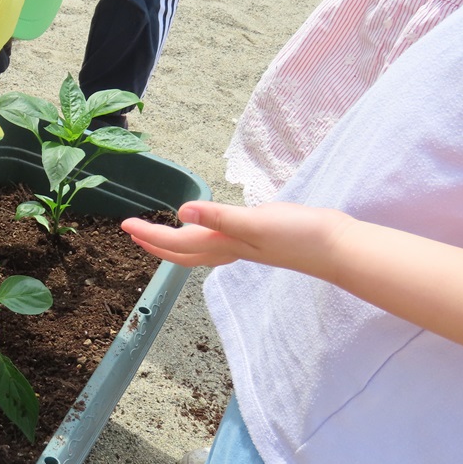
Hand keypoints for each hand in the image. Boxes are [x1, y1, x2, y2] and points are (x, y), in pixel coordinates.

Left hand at [121, 200, 350, 277]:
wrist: (337, 246)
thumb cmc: (299, 235)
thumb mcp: (254, 221)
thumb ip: (218, 217)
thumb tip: (182, 211)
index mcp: (224, 244)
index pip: (176, 242)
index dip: (149, 234)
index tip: (125, 225)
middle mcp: (229, 248)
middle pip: (182, 252)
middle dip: (155, 243)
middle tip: (132, 231)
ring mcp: (243, 246)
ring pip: (199, 249)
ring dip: (175, 243)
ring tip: (160, 233)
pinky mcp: (258, 239)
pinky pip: (218, 241)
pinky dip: (203, 235)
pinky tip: (208, 227)